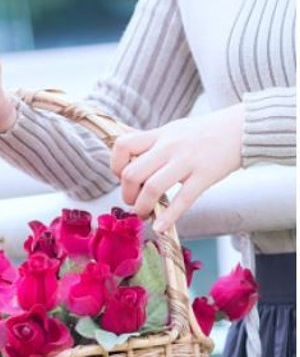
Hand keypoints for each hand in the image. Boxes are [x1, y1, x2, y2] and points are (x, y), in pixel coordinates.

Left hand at [110, 104, 244, 232]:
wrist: (242, 128)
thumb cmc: (203, 132)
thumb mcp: (171, 129)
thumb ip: (147, 139)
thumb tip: (118, 138)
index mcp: (158, 135)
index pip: (122, 146)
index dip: (115, 165)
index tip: (121, 177)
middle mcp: (169, 147)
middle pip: (132, 173)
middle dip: (126, 193)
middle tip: (133, 201)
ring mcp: (187, 161)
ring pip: (152, 187)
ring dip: (142, 207)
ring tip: (145, 213)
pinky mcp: (205, 175)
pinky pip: (182, 199)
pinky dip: (168, 217)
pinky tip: (160, 227)